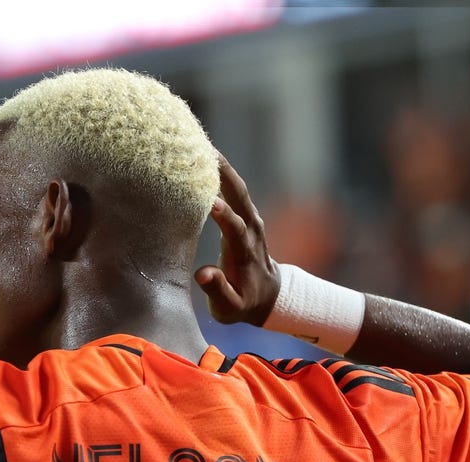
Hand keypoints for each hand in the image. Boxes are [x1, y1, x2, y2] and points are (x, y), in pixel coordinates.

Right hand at [194, 154, 280, 326]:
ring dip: (222, 166)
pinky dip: (221, 171)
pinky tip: (205, 156)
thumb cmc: (243, 304)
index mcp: (245, 253)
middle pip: (240, 197)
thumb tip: (203, 274)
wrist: (269, 296)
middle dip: (224, 174)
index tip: (208, 201)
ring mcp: (250, 220)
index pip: (235, 229)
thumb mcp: (230, 308)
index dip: (224, 216)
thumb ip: (218, 291)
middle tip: (204, 151)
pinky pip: (233, 188)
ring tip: (201, 144)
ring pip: (237, 187)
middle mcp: (251, 231)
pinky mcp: (245, 215)